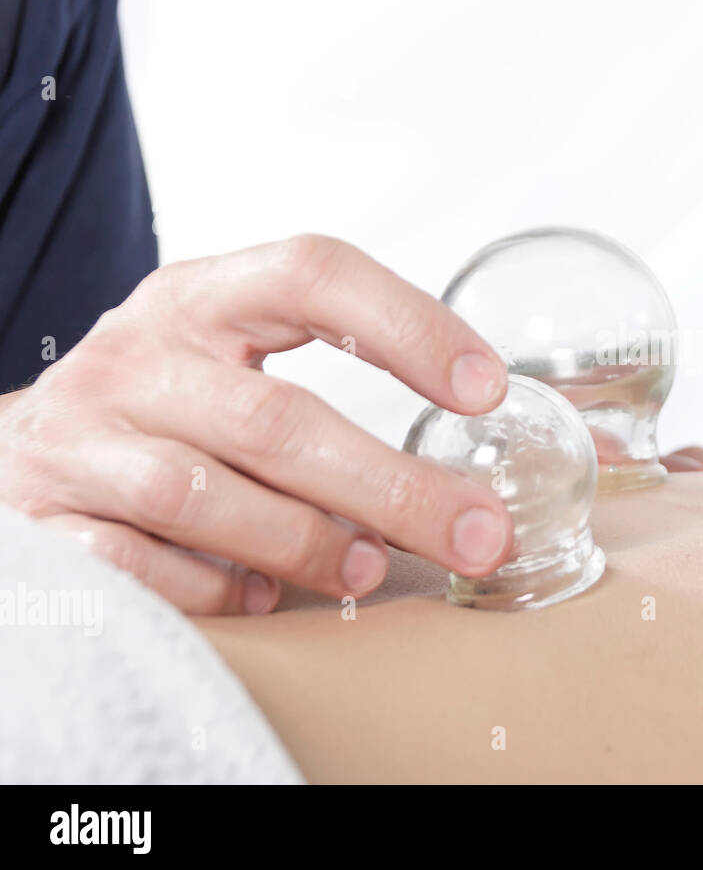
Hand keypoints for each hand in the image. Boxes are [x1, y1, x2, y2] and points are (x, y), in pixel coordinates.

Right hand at [0, 236, 513, 614]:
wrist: (15, 447)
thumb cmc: (164, 405)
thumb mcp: (230, 360)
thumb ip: (324, 396)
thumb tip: (460, 487)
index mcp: (200, 297)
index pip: (313, 274)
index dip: (409, 325)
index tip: (488, 389)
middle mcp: (136, 353)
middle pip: (276, 417)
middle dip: (392, 486)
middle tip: (477, 534)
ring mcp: (81, 435)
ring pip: (202, 495)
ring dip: (303, 541)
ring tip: (368, 568)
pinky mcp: (43, 516)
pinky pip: (137, 566)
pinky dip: (210, 590)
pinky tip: (261, 596)